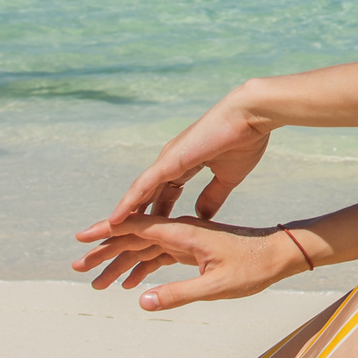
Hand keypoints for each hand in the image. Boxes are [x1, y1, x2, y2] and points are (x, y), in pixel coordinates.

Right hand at [71, 212, 304, 310]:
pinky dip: (142, 269)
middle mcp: (180, 231)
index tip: (81, 239)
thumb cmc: (252, 268)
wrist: (278, 255)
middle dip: (104, 252)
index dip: (106, 232)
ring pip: (144, 249)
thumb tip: (142, 302)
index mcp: (183, 232)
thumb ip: (178, 294)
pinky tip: (130, 285)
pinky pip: (159, 257)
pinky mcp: (192, 249)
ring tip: (96, 283)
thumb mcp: (216, 287)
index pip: (135, 227)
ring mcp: (185, 240)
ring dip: (120, 264)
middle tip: (77, 268)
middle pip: (133, 238)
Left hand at [81, 87, 273, 241]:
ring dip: (124, 215)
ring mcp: (167, 161)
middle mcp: (170, 162)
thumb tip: (201, 216)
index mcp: (185, 165)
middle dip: (135, 218)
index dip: (156, 215)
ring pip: (139, 193)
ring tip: (107, 237)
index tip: (147, 235)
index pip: (164, 195)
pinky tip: (114, 220)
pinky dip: (128, 203)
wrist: (251, 116)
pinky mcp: (169, 161)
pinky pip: (143, 186)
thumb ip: (212, 197)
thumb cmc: (244, 141)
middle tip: (120, 240)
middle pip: (146, 196)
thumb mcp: (226, 178)